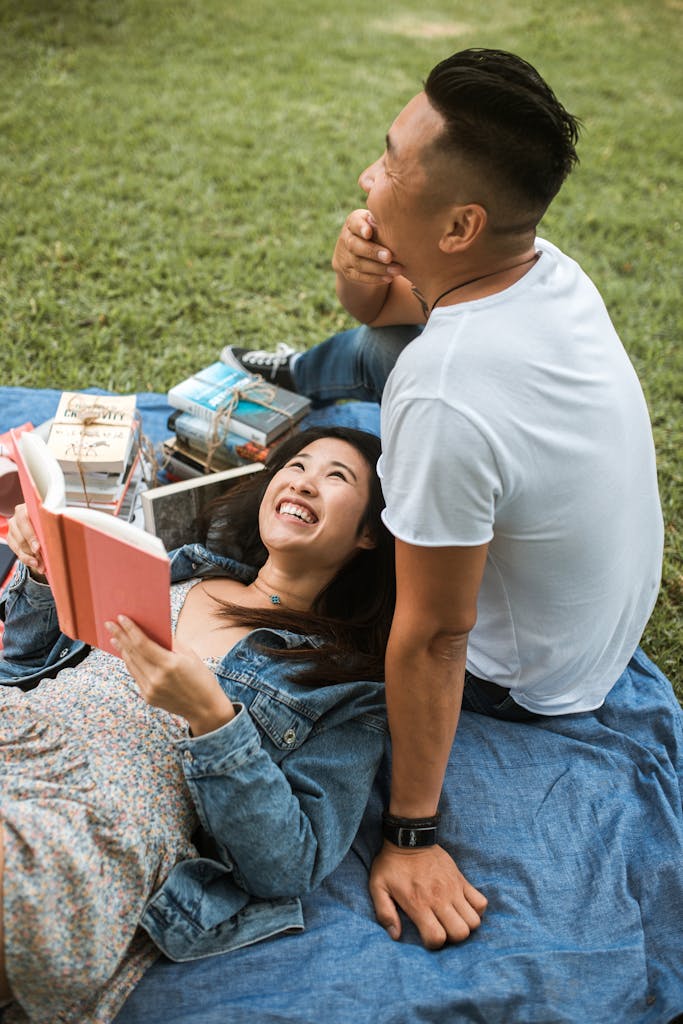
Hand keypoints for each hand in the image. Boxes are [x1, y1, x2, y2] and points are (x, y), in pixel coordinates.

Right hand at [6, 503, 46, 577]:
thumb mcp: (52, 519)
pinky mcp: (11, 537)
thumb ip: (52, 525)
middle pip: (21, 535)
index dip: (31, 535)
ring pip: (18, 544)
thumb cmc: (50, 520)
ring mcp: (13, 527)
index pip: (24, 520)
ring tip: (40, 565)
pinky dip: (26, 558)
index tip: (38, 548)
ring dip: (29, 557)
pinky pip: (16, 550)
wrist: (43, 521)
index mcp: (27, 507)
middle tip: (40, 560)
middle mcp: (17, 516)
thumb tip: (59, 538)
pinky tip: (34, 564)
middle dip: (31, 549)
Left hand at [106, 615, 234, 735]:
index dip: (130, 630)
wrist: (205, 708)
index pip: (142, 644)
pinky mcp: (148, 697)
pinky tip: (126, 654)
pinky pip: (136, 675)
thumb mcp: (190, 655)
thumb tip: (154, 629)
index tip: (121, 618)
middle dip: (120, 636)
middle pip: (132, 653)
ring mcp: (150, 689)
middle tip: (109, 624)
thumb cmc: (201, 678)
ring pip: (131, 664)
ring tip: (114, 638)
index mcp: (169, 664)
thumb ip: (171, 642)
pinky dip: (130, 662)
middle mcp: (157, 678)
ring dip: (122, 649)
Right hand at [332, 209, 403, 285]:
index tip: (369, 232)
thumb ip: (382, 220)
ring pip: (359, 263)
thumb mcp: (377, 222)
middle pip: (354, 245)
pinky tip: (389, 278)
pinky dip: (375, 278)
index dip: (360, 227)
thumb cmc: (377, 231)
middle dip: (372, 252)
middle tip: (389, 256)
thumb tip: (397, 217)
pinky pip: (359, 277)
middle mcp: (345, 238)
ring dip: (378, 268)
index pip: (354, 223)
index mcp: (353, 222)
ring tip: (396, 270)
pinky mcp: (348, 272)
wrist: (359, 251)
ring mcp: (345, 257)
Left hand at [369, 842, 487, 948]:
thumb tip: (395, 935)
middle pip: (460, 932)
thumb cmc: (391, 864)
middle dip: (453, 938)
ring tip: (453, 919)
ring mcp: (454, 889)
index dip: (433, 943)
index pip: (437, 937)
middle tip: (443, 928)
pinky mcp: (461, 880)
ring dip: (466, 925)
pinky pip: (481, 901)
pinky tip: (463, 907)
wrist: (410, 837)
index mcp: (419, 903)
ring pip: (474, 920)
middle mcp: (440, 898)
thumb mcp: (378, 886)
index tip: (427, 935)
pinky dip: (476, 909)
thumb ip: (384, 913)